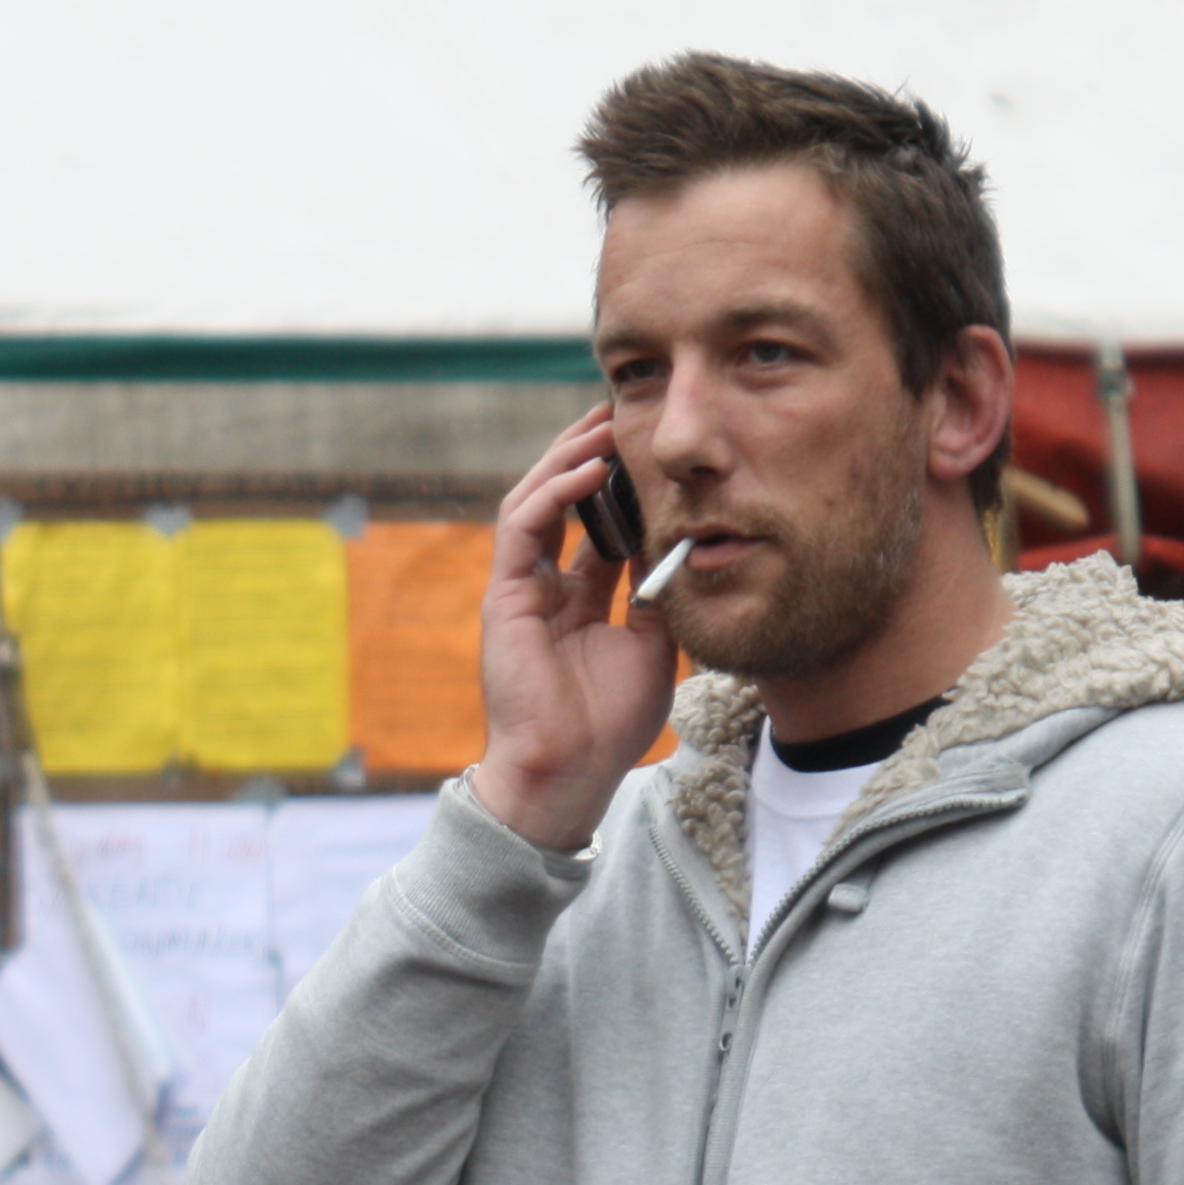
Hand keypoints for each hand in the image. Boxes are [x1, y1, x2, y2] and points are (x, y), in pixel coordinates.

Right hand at [467, 408, 678, 853]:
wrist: (570, 771)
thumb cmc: (610, 722)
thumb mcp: (652, 644)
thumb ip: (657, 593)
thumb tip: (680, 542)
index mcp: (578, 598)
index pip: (595, 523)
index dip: (620, 484)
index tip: (650, 449)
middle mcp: (545, 585)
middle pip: (561, 500)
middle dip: (589, 454)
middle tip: (622, 414)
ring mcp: (520, 587)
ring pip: (535, 500)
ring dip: (568, 458)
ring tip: (603, 425)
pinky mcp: (503, 594)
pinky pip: (523, 525)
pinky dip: (554, 491)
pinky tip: (589, 469)